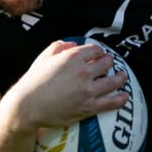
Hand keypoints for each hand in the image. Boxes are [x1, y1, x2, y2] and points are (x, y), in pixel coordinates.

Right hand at [7, 40, 128, 129]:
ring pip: (113, 81)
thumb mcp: (43, 58)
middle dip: (109, 62)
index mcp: (72, 57)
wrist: (27, 107)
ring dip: (120, 77)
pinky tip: (125, 96)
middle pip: (106, 63)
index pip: (95, 50)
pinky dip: (121, 99)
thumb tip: (73, 44)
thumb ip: (59, 47)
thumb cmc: (33, 82)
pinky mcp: (89, 107)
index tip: (98, 55)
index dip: (98, 52)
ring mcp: (88, 90)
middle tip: (109, 64)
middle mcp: (83, 72)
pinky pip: (112, 102)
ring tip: (122, 76)